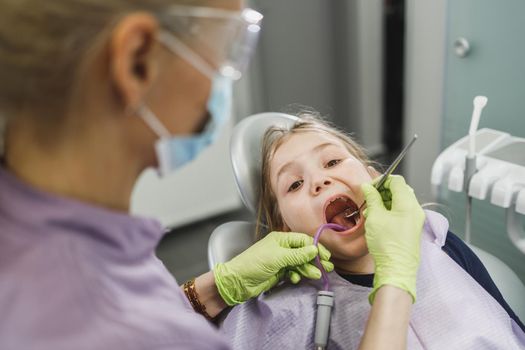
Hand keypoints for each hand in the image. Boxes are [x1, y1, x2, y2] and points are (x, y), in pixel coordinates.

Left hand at [213, 231, 333, 304]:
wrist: (239, 281)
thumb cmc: (254, 263)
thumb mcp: (278, 257)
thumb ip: (298, 254)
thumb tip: (314, 249)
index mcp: (281, 239)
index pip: (303, 240)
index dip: (315, 248)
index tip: (325, 256)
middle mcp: (282, 248)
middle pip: (303, 252)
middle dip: (315, 260)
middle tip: (327, 268)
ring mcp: (281, 261)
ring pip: (300, 263)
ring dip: (308, 269)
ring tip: (315, 275)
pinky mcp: (279, 272)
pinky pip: (293, 272)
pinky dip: (297, 275)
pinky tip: (296, 279)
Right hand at [361, 175, 424, 303]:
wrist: (396, 269)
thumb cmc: (386, 244)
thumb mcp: (375, 217)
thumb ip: (372, 198)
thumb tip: (368, 187)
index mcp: (408, 204)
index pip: (397, 181)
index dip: (381, 181)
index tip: (369, 188)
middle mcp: (415, 210)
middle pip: (400, 190)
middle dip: (382, 192)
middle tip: (369, 199)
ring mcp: (415, 220)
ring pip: (400, 201)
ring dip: (384, 202)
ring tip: (370, 212)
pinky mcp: (412, 229)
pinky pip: (401, 213)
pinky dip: (389, 211)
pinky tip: (377, 220)